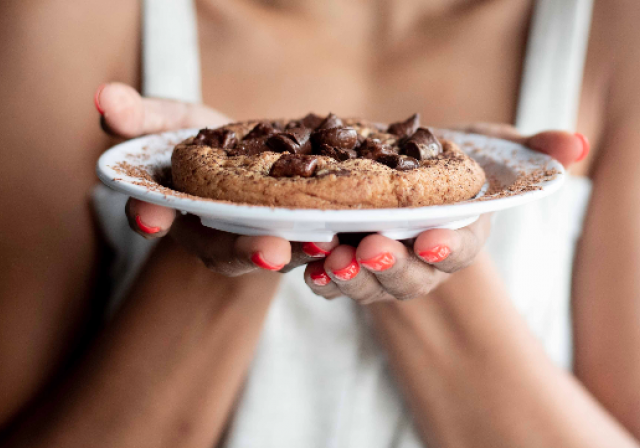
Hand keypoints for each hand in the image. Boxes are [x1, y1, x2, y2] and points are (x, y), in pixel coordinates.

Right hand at [96, 83, 338, 275]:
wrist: (254, 158)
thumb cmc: (207, 141)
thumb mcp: (173, 123)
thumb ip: (141, 117)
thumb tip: (103, 97)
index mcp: (181, 213)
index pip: (157, 217)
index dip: (152, 218)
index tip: (149, 218)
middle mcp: (220, 236)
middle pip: (228, 250)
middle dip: (247, 251)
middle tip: (271, 251)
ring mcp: (262, 239)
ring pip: (278, 252)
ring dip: (300, 251)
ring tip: (321, 242)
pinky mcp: (300, 233)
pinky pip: (314, 239)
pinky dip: (331, 237)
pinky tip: (351, 230)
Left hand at [303, 123, 588, 303]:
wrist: (400, 179)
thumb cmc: (449, 164)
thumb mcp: (487, 149)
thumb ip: (526, 148)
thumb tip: (571, 144)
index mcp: (458, 234)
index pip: (458, 249)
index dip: (447, 248)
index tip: (431, 239)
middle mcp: (421, 261)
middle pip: (411, 277)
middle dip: (391, 266)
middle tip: (368, 247)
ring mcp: (382, 269)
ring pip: (369, 285)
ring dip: (351, 276)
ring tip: (332, 258)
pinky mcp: (348, 267)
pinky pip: (335, 283)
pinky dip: (322, 280)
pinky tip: (309, 269)